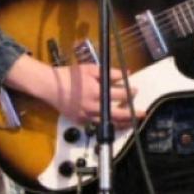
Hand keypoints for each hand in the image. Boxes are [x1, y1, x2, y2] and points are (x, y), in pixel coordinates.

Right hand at [5, 55, 141, 127]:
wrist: (50, 86)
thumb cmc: (71, 76)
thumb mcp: (91, 69)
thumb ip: (110, 73)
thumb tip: (126, 74)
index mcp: (96, 93)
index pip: (120, 94)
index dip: (130, 92)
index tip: (135, 90)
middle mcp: (93, 107)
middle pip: (118, 114)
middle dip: (132, 114)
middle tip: (143, 113)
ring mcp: (86, 116)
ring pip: (108, 123)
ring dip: (122, 122)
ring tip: (132, 122)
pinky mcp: (80, 121)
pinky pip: (96, 124)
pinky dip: (106, 123)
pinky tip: (113, 121)